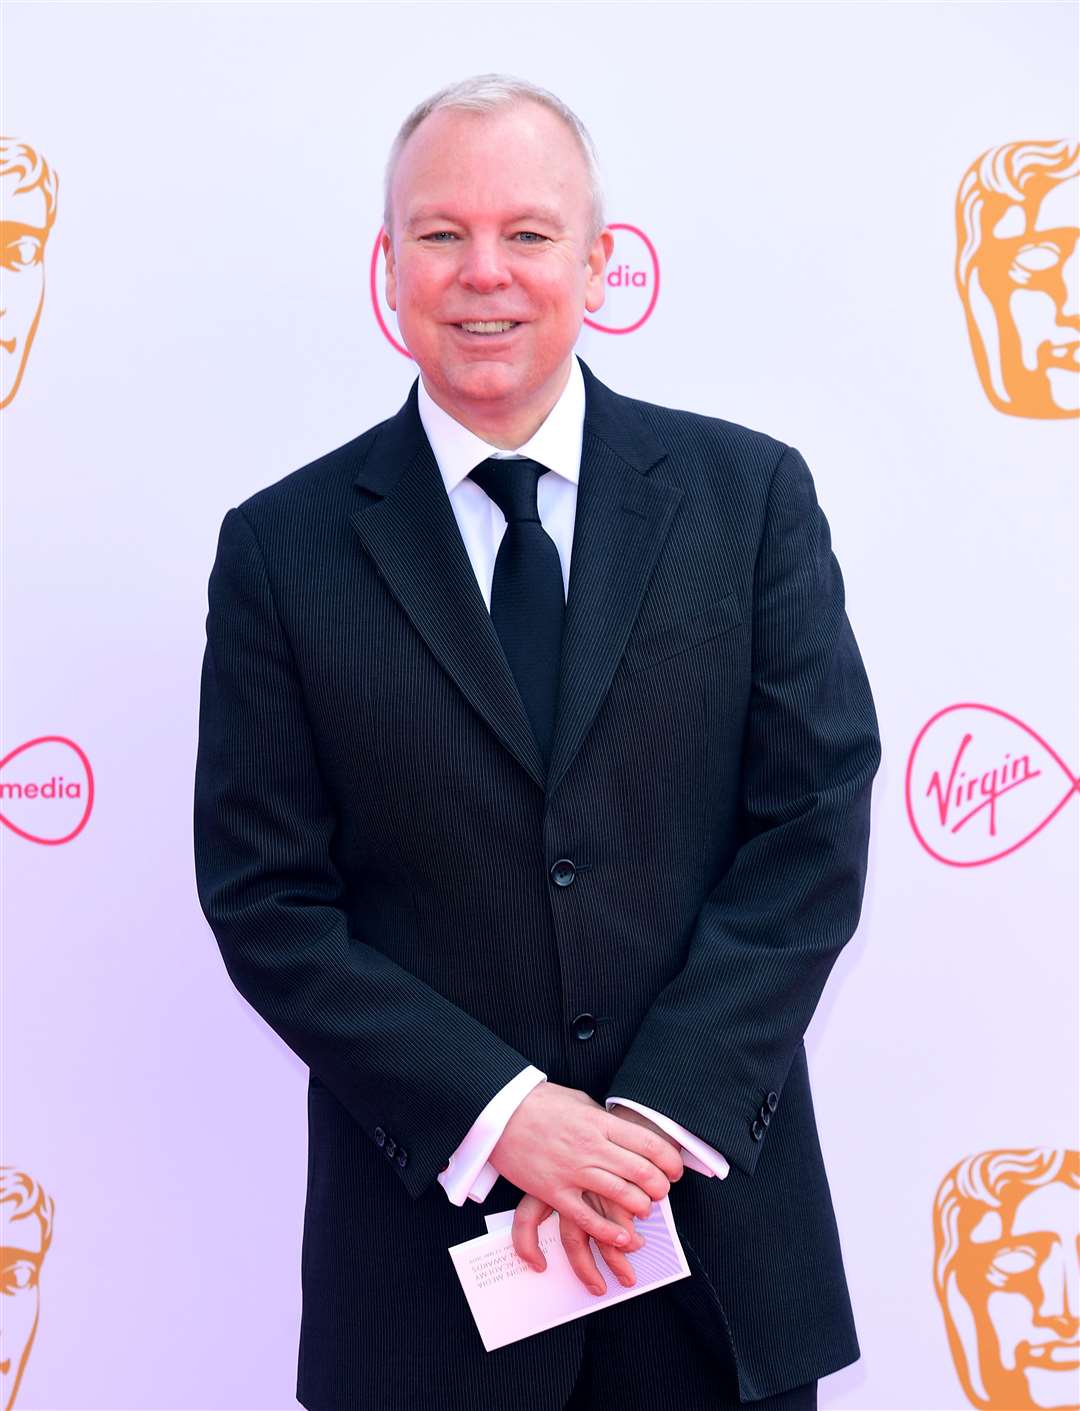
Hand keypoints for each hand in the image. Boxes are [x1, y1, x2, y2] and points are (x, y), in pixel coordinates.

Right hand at [550, 1108, 685, 1294]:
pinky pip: (586, 1217)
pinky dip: (607, 1231)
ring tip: (644, 1210)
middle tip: (662, 1193)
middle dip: (659, 1187)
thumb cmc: (539, 1103)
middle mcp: (591, 1147)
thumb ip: (601, 1119)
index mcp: (599, 1123)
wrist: (500, 1111)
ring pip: (620, 1195)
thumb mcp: (578, 1101)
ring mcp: (572, 1171)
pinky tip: (623, 1238)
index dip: (669, 1161)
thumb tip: (620, 1129)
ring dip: (639, 1207)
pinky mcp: (553, 1191)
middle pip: (640, 1172)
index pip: (648, 1144)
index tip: (675, 1170)